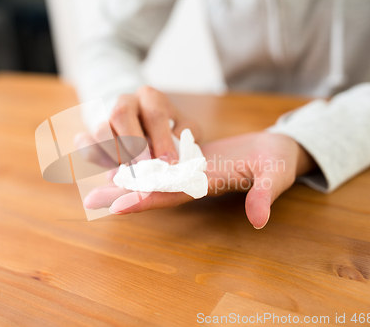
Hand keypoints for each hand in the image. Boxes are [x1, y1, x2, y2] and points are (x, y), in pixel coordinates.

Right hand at [74, 86, 200, 167]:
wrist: (143, 126)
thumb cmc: (169, 130)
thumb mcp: (184, 130)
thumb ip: (183, 141)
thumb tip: (173, 160)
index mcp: (150, 97)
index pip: (154, 113)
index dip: (161, 139)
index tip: (169, 162)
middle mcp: (125, 101)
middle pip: (121, 114)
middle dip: (134, 144)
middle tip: (145, 168)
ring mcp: (104, 115)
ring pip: (100, 130)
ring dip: (116, 154)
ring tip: (131, 172)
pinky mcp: (90, 133)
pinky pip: (84, 143)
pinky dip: (96, 158)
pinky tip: (112, 171)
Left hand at [84, 132, 315, 228]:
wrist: (278, 150)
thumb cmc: (280, 162)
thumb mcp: (277, 175)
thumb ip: (265, 195)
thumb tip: (259, 219)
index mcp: (209, 185)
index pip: (173, 196)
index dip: (147, 201)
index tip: (118, 206)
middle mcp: (194, 182)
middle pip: (154, 190)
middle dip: (124, 195)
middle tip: (90, 201)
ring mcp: (190, 170)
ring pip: (154, 175)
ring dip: (127, 179)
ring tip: (95, 179)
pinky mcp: (191, 158)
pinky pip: (162, 160)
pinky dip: (141, 158)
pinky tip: (120, 156)